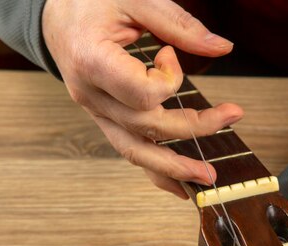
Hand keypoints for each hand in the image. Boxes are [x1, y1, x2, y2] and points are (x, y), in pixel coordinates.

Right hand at [42, 0, 242, 197]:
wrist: (54, 17)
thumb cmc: (87, 3)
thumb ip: (178, 24)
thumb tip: (222, 47)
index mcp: (91, 61)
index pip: (142, 94)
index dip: (169, 80)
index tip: (169, 55)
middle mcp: (91, 95)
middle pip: (147, 126)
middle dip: (193, 127)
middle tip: (233, 116)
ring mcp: (96, 112)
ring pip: (135, 151)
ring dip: (173, 169)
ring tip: (206, 180)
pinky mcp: (105, 119)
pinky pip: (129, 150)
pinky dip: (155, 170)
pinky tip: (179, 184)